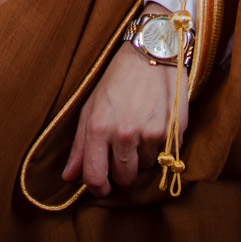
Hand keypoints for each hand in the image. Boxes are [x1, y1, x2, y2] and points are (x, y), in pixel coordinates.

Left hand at [61, 40, 184, 195]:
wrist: (151, 53)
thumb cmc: (116, 80)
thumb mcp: (90, 107)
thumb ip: (79, 145)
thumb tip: (69, 177)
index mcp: (98, 128)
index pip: (95, 177)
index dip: (98, 188)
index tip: (103, 186)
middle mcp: (123, 134)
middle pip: (123, 178)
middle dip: (122, 170)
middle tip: (123, 150)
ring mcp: (149, 133)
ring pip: (145, 167)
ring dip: (142, 155)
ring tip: (140, 128)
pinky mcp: (172, 130)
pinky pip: (164, 155)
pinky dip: (160, 145)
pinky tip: (155, 123)